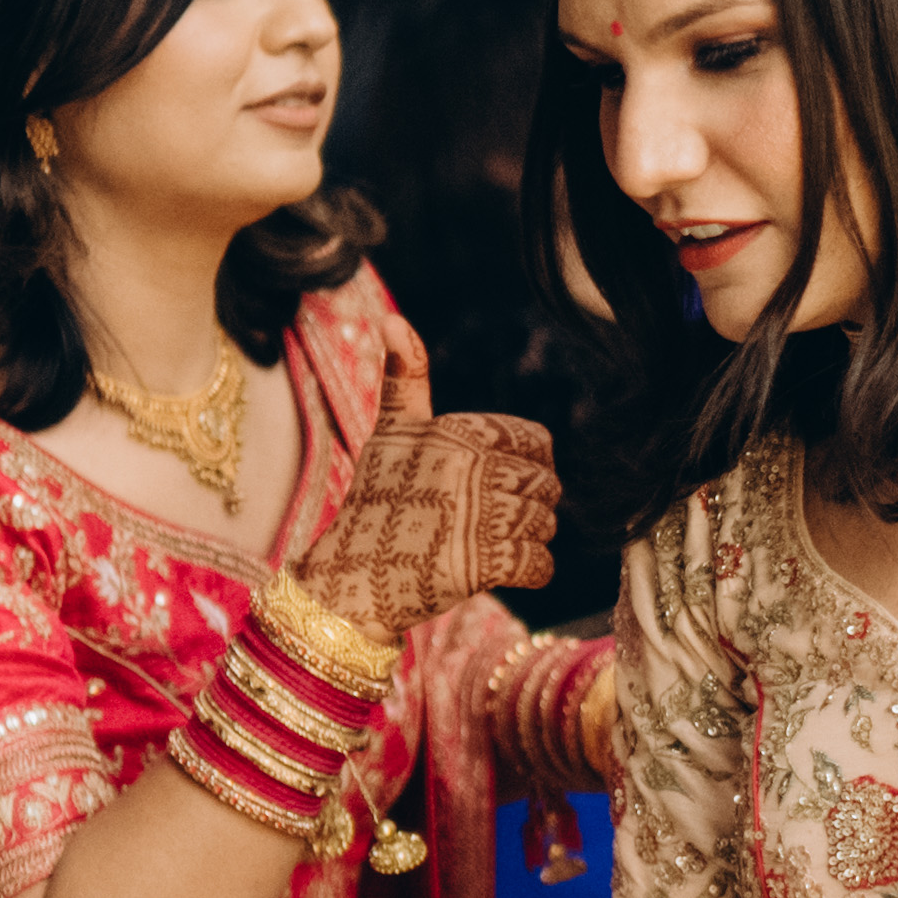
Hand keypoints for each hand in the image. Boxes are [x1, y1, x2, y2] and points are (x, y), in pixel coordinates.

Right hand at [292, 317, 559, 635]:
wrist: (351, 578)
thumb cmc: (377, 501)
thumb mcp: (390, 434)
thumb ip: (404, 377)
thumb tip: (390, 320)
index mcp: (455, 433)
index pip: (535, 441)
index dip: (528, 464)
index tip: (501, 481)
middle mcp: (467, 469)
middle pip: (545, 485)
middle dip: (528, 505)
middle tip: (491, 519)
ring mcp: (475, 517)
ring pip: (545, 524)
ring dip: (528, 539)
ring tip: (490, 542)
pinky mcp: (480, 565)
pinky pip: (541, 564)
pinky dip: (532, 571)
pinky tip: (502, 568)